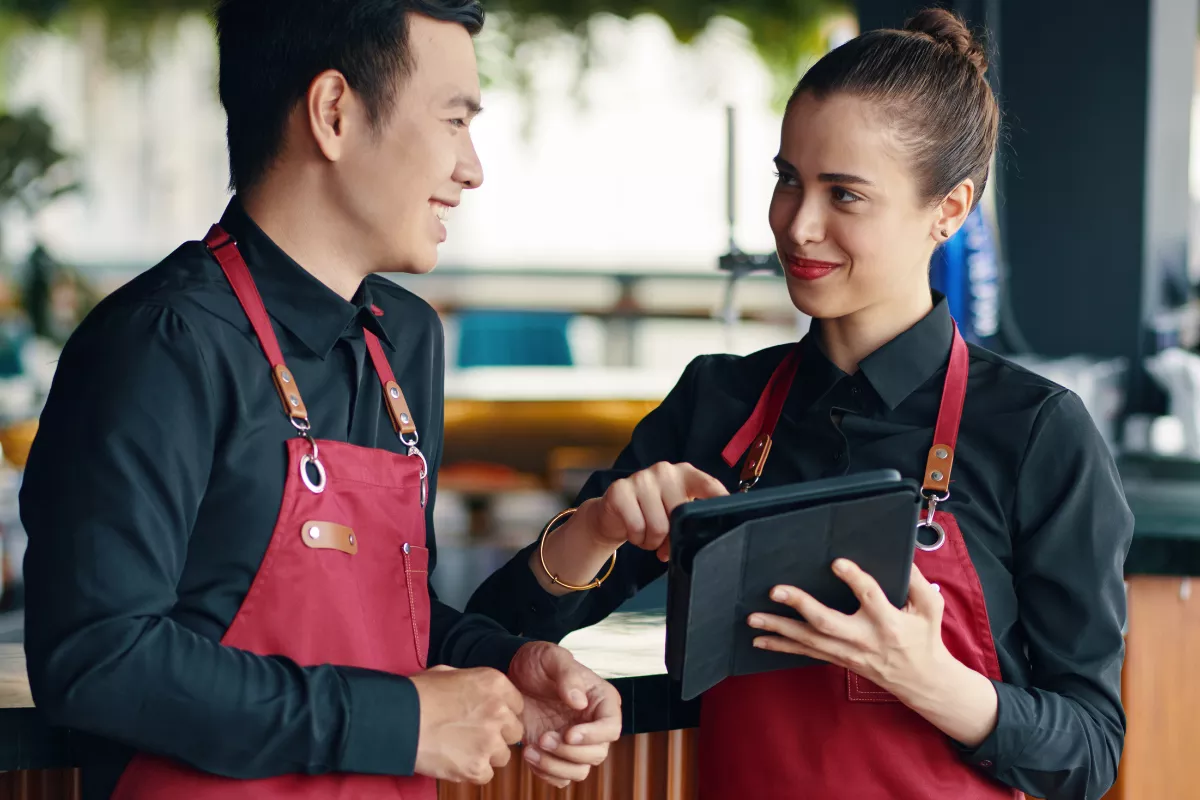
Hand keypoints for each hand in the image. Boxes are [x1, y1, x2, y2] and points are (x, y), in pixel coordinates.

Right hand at [411, 665, 524, 783]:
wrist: (398, 719)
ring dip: (486, 754)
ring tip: (461, 748)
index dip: (502, 713)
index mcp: (494, 684)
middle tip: (475, 734)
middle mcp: (499, 712)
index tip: (488, 717)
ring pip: (503, 756)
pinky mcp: (476, 767)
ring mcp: (489, 742)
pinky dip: (472, 771)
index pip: (517, 704)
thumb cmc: (418, 694)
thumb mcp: (449, 673)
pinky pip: (486, 775)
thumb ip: (473, 683)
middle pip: (514, 732)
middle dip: (499, 735)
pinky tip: (454, 759)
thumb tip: (477, 692)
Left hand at [508, 641, 621, 788]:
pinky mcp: (558, 754)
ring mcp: (576, 742)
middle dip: (568, 752)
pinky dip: (546, 773)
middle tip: (542, 738)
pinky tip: (528, 753)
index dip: (593, 736)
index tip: (568, 734)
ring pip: (579, 770)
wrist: (513, 676)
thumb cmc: (536, 662)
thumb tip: (580, 702)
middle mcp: (593, 724)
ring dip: (555, 765)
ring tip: (530, 750)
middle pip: (597, 754)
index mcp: (601, 700)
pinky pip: (561, 777)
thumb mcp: (550, 657)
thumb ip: (567, 674)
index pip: (611, 727)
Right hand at [582, 462, 726, 561]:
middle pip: (680, 515)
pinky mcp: (620, 490)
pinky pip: (637, 527)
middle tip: (664, 541)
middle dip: (673, 537)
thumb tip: (706, 540)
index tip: (732, 516)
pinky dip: (637, 538)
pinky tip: (634, 532)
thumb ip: (690, 518)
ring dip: (653, 541)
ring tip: (648, 535)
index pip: (708, 485)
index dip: (720, 500)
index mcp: (685, 474)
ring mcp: (641, 478)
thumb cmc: (650, 513)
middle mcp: (664, 470)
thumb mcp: (674, 512)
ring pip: (658, 526)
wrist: (613, 512)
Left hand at [747, 560, 950, 698]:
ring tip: (753, 618)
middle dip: (800, 606)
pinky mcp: (838, 658)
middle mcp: (864, 638)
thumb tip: (902, 555)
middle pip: (828, 623)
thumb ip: (917, 582)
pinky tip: (760, 641)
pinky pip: (807, 653)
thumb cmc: (925, 639)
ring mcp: (848, 652)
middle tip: (776, 591)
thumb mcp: (931, 608)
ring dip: (779, 629)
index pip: (870, 597)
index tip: (836, 562)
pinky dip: (781, 647)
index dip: (854, 579)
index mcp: (888, 622)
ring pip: (809, 641)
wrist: (922, 681)